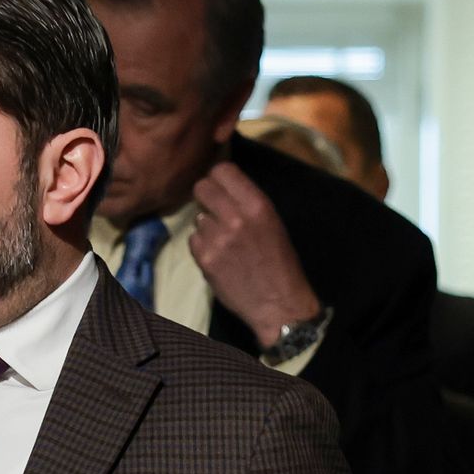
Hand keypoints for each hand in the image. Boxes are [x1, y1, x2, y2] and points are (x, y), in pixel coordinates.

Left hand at [189, 162, 320, 346]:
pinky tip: (217, 256)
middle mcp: (235, 217)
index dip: (218, 177)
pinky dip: (201, 246)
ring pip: (197, 216)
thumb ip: (248, 203)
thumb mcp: (273, 223)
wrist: (278, 303)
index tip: (220, 186)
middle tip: (214, 209)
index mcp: (258, 205)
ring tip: (223, 240)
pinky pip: (193, 239)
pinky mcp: (204, 259)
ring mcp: (217, 238)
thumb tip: (223, 187)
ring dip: (206, 225)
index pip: (223, 170)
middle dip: (206, 196)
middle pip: (202, 187)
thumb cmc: (280, 262)